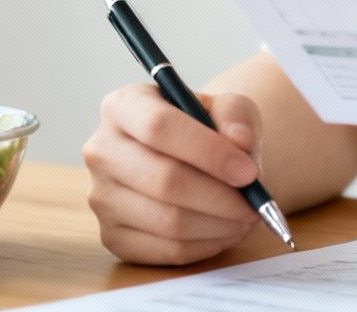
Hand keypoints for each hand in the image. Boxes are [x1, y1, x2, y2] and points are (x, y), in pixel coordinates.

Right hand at [83, 85, 264, 264]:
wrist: (188, 159)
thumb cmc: (207, 129)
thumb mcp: (227, 107)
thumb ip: (237, 115)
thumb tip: (239, 141)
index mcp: (122, 106)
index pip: (158, 127)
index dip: (208, 152)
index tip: (248, 172)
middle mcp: (102, 150)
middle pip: (163, 181)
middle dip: (220, 198)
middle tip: (255, 204)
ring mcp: (102, 197)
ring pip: (168, 221)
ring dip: (219, 225)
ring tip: (246, 216)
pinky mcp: (112, 236)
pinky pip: (166, 250)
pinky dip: (205, 246)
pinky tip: (225, 231)